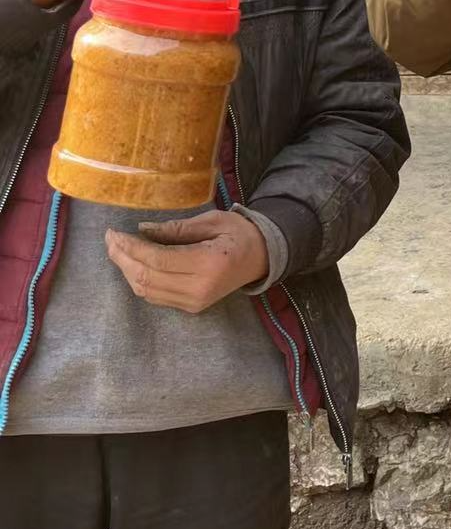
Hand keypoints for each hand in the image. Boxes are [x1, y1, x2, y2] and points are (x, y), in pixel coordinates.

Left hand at [105, 210, 269, 313]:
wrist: (263, 258)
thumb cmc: (240, 233)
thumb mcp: (213, 221)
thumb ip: (177, 229)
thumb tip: (142, 230)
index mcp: (208, 263)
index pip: (157, 260)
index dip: (131, 247)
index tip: (114, 233)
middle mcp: (199, 288)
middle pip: (147, 277)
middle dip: (122, 258)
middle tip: (109, 239)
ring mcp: (195, 302)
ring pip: (147, 291)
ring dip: (127, 271)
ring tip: (116, 250)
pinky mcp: (192, 307)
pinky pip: (156, 297)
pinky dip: (139, 281)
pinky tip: (132, 265)